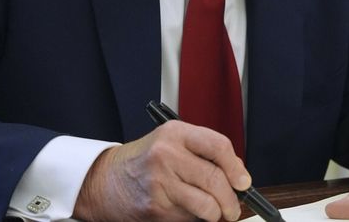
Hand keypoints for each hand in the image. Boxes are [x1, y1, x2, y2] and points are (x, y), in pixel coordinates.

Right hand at [73, 120, 251, 221]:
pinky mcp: (155, 207)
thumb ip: (202, 152)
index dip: (236, 167)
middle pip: (215, 179)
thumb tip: (237, 174)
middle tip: (234, 208)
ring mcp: (160, 182)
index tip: (243, 182)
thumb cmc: (144, 161)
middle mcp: (166, 155)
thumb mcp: (171, 143)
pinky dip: (193, 218)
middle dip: (231, 200)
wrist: (105, 181)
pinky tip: (184, 210)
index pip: (218, 146)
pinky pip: (188, 218)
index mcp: (175, 133)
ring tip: (213, 211)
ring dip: (215, 213)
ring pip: (206, 205)